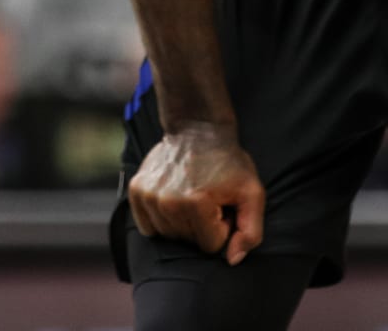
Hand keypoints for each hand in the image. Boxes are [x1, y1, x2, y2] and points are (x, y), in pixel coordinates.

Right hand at [128, 122, 265, 264]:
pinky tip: (173, 199)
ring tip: (193, 196)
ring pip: (169, 236)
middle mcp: (167, 202)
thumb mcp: (252, 192)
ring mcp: (148, 196)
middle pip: (188, 242)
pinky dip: (161, 220)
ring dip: (184, 223)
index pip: (211, 246)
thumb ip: (251, 231)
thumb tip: (233, 259)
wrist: (198, 128)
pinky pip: (148, 227)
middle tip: (209, 198)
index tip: (223, 205)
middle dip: (203, 225)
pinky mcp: (136, 190)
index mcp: (196, 204)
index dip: (222, 227)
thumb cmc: (228, 161)